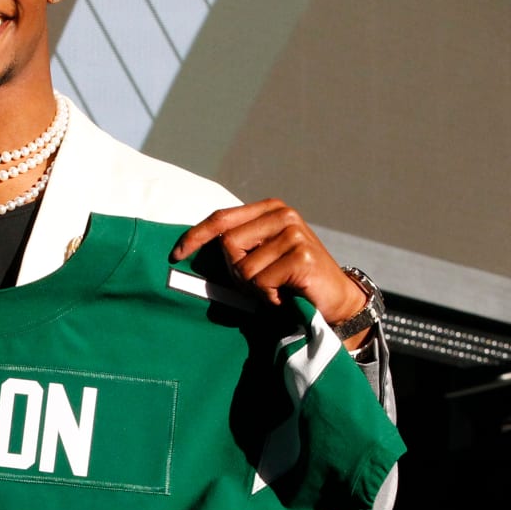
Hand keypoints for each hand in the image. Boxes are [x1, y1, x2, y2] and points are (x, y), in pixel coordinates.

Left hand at [170, 199, 369, 346]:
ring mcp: (294, 234)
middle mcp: (283, 215)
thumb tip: (189, 246)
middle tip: (260, 283)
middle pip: (227, 244)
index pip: (221, 218)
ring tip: (277, 288)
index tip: (175, 254)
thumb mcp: (261, 255)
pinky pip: (261, 282)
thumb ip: (237, 244)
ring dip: (254, 288)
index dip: (195, 236)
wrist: (335, 300)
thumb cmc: (289, 280)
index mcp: (270, 209)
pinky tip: (287, 295)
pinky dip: (269, 297)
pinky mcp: (302, 257)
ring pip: (243, 267)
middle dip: (235, 272)